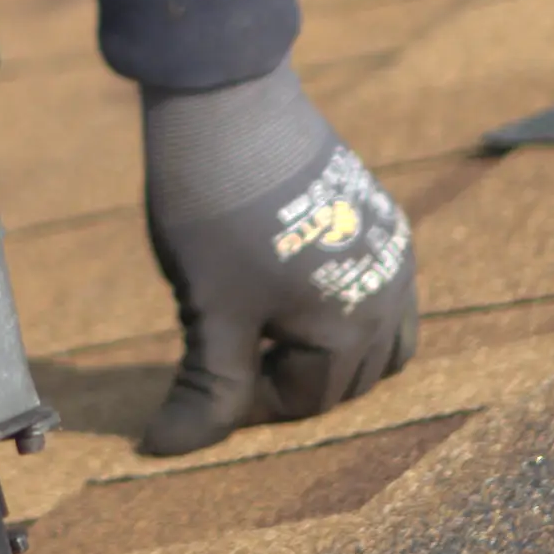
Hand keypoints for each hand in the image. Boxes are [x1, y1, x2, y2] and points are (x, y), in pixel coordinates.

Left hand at [136, 61, 417, 458]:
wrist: (227, 101)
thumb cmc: (214, 212)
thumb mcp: (208, 311)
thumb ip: (204, 389)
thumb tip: (160, 452)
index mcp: (352, 330)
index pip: (302, 402)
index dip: (244, 404)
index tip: (198, 380)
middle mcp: (391, 296)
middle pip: (346, 379)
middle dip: (287, 381)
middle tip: (226, 358)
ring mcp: (393, 254)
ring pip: (378, 339)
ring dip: (328, 353)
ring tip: (262, 333)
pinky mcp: (381, 217)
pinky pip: (382, 291)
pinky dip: (345, 310)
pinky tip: (287, 288)